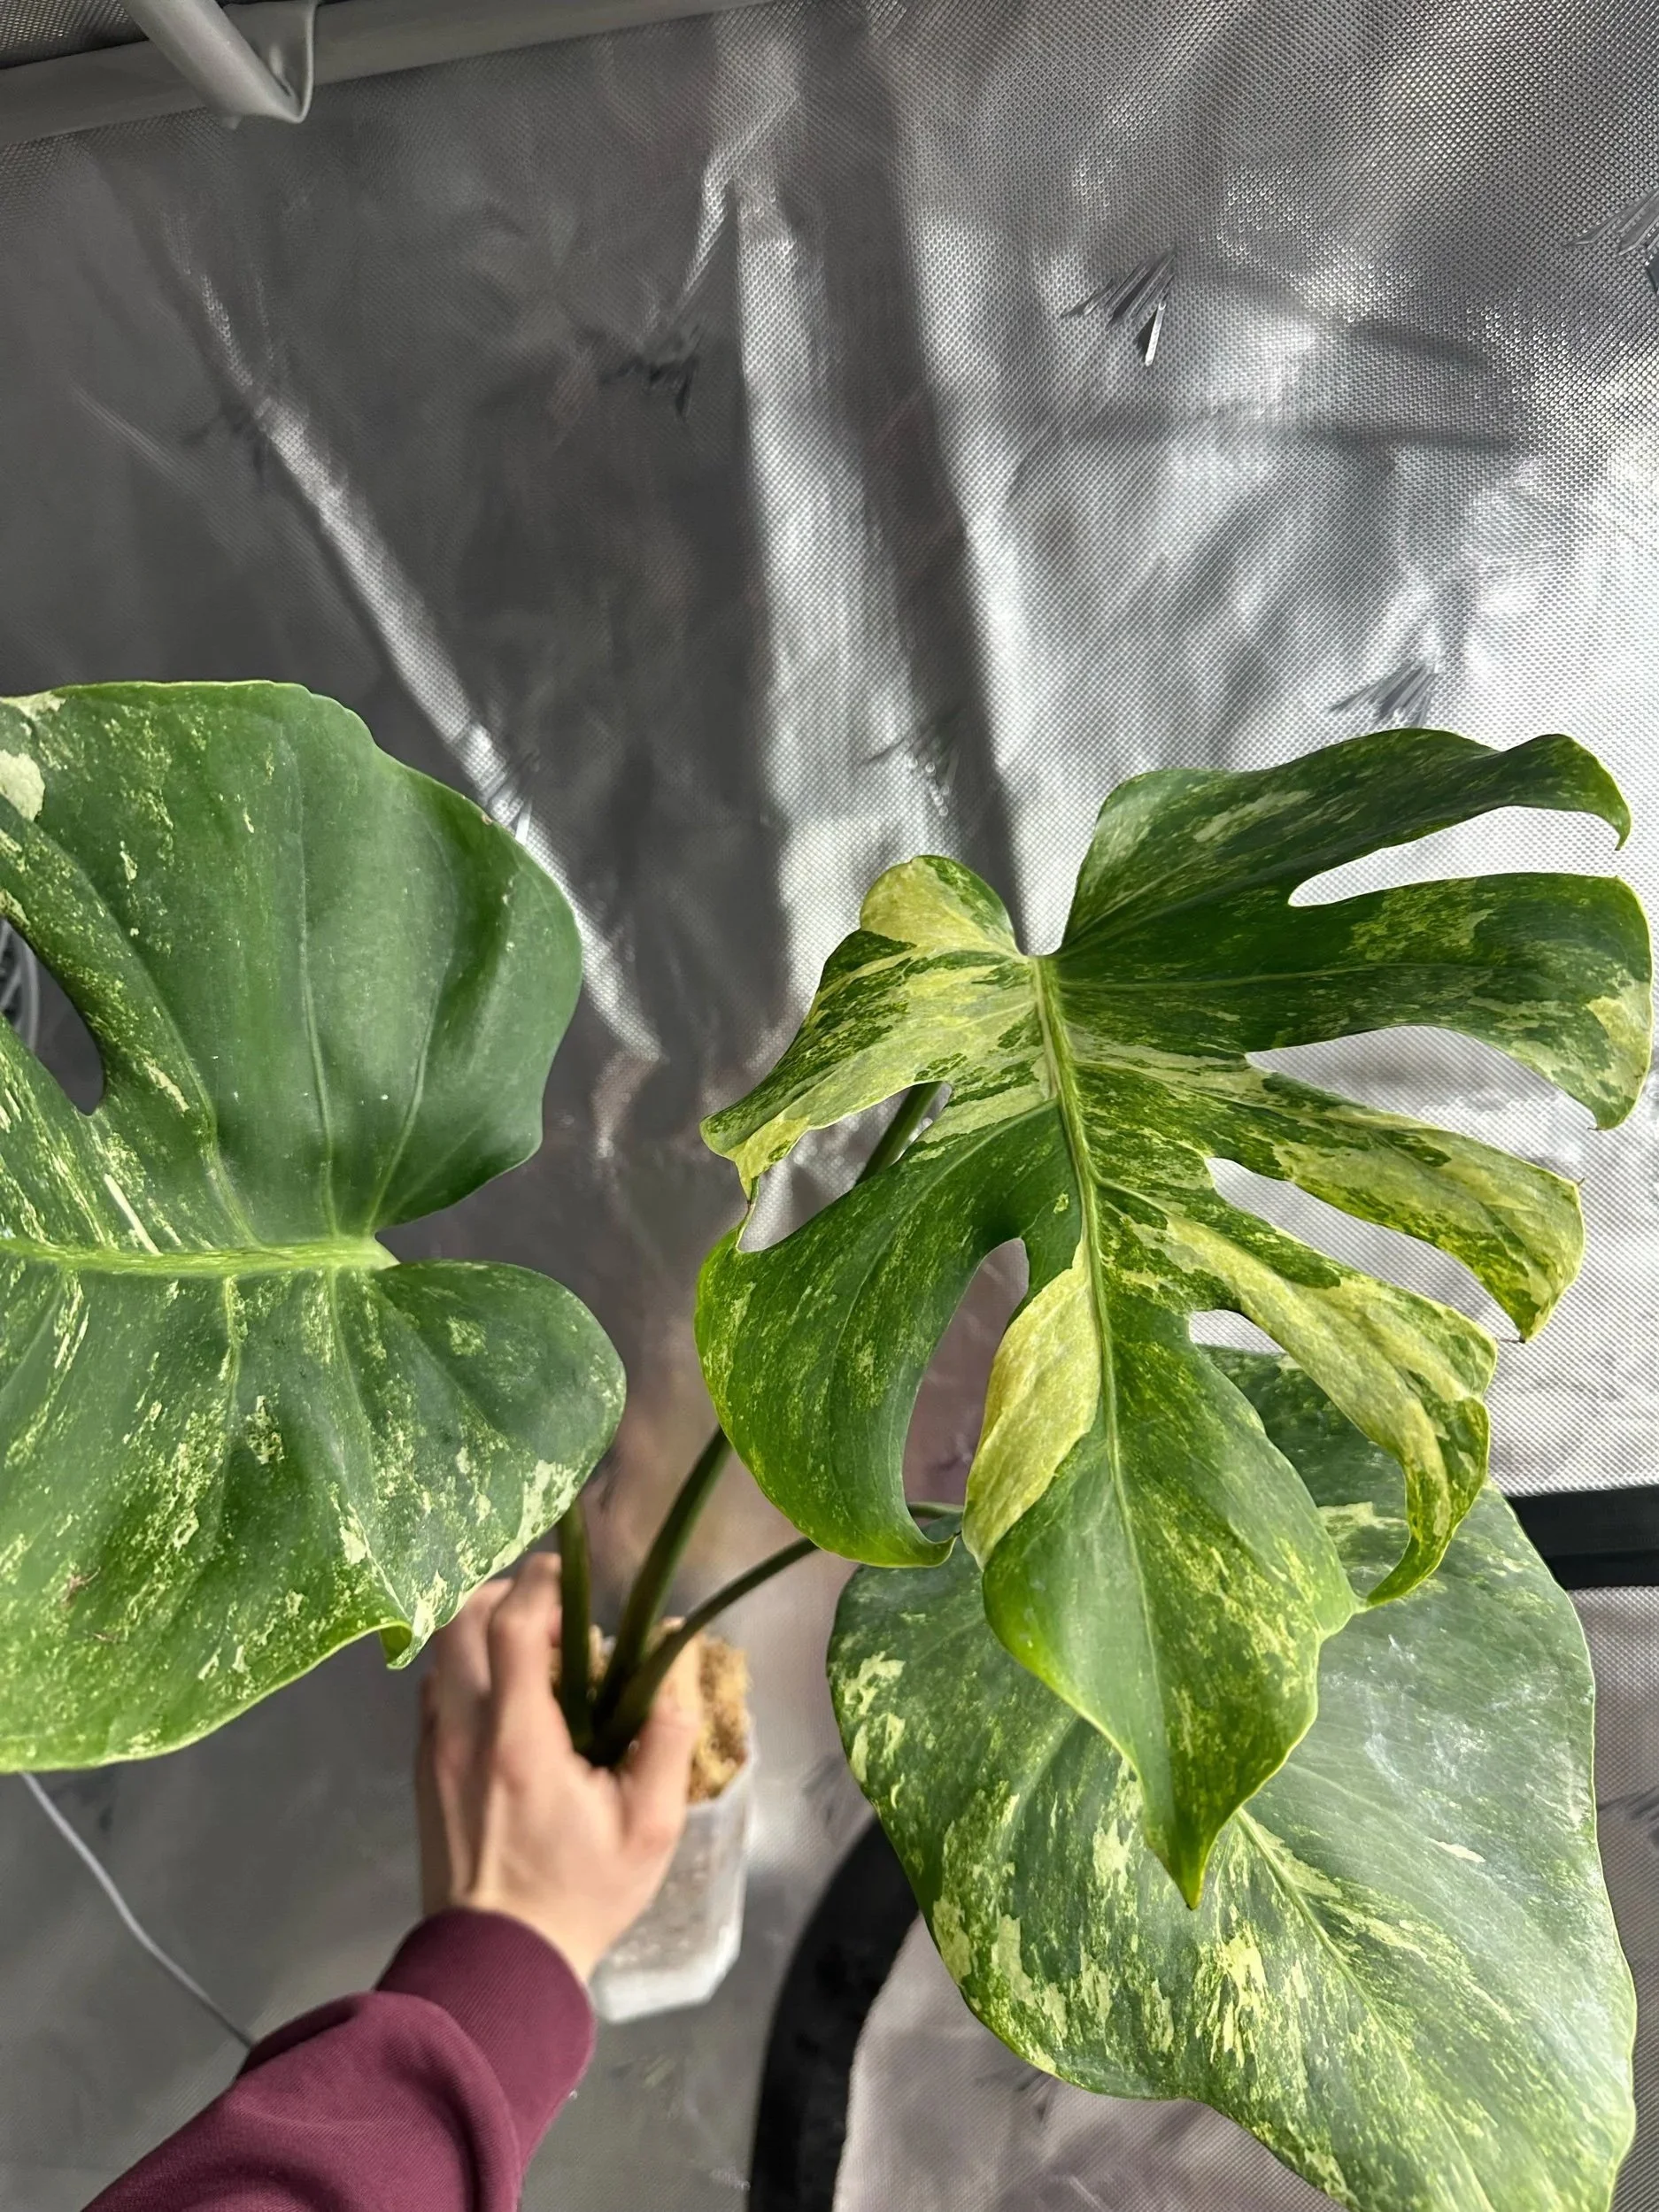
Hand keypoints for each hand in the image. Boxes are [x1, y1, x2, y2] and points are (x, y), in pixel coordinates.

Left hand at [415, 1553, 700, 1980]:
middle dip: (504, 1595)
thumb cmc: (578, 1895)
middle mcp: (463, 1731)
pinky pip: (433, 1691)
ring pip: (440, 1653)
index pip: (510, 1624)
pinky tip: (504, 1696)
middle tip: (552, 1611)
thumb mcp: (648, 1829)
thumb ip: (666, 1745)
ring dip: (481, 1630)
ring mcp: (434, 1749)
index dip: (540, 1583)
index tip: (572, 1576)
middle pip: (460, 1621)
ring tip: (531, 1651)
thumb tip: (675, 1677)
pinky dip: (464, 1669)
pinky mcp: (422, 1770)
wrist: (495, 1965)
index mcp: (519, 1738)